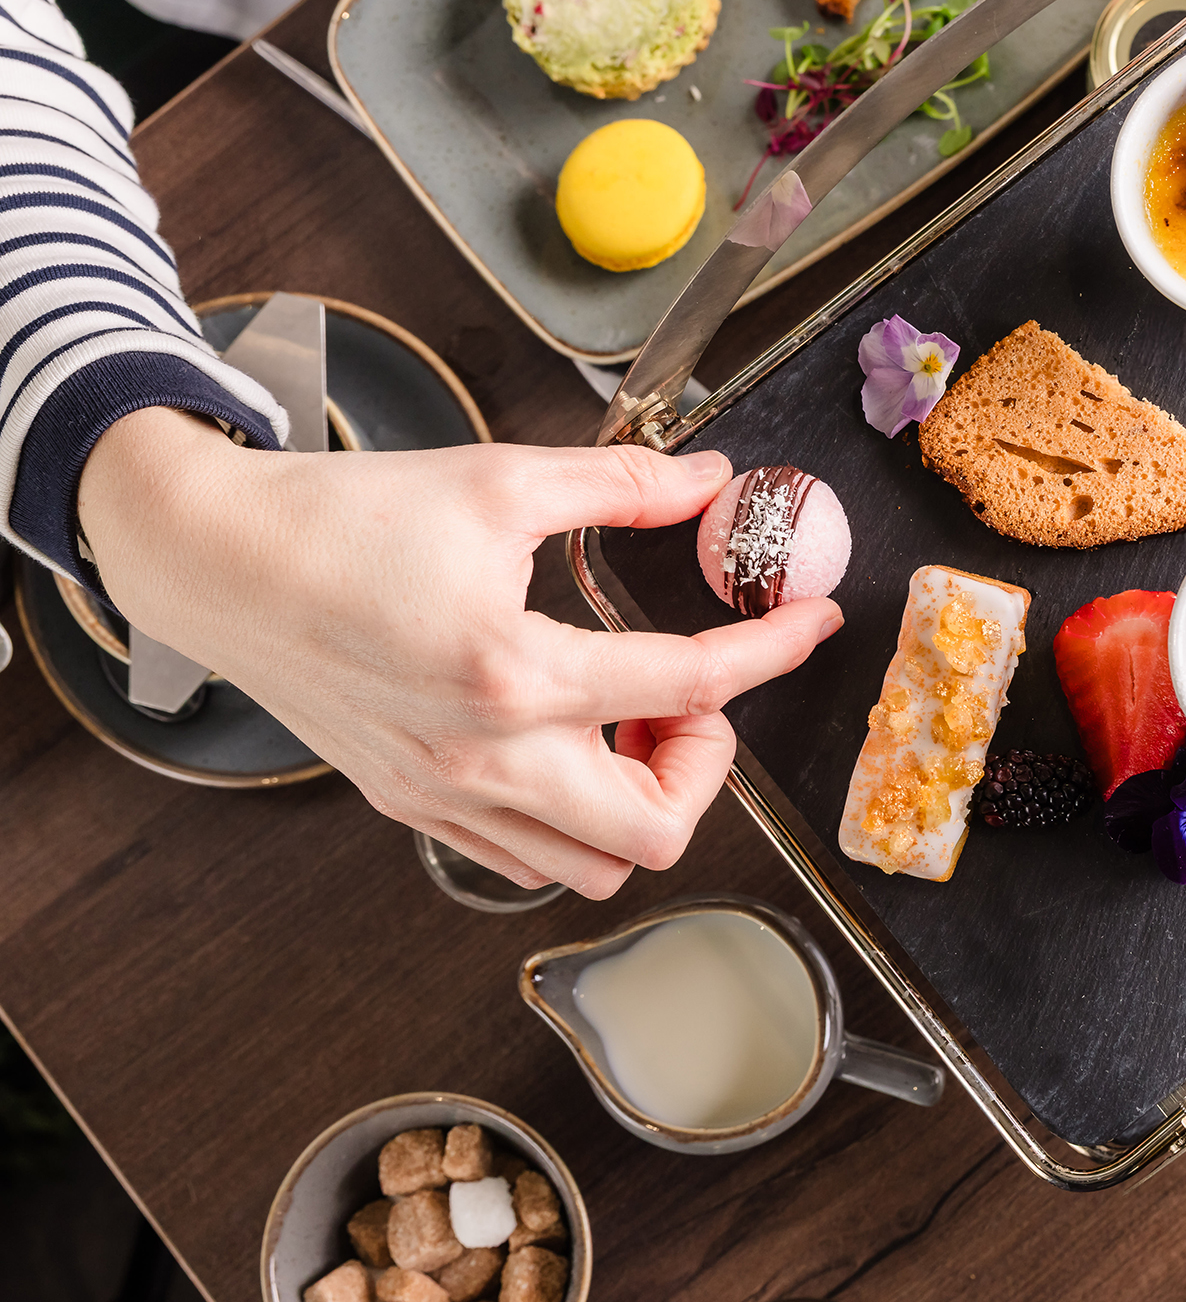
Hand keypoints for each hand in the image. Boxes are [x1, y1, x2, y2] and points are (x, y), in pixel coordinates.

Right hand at [77, 409, 840, 897]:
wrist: (216, 561)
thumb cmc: (342, 518)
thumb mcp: (502, 479)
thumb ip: (623, 486)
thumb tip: (708, 481)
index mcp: (513, 673)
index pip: (690, 685)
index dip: (773, 653)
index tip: (809, 625)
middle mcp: (482, 756)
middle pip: (656, 830)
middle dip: (706, 768)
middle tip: (695, 700)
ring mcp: (443, 796)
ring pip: (594, 867)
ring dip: (640, 803)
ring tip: (631, 723)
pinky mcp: (411, 806)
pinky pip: (525, 860)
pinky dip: (574, 819)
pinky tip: (570, 743)